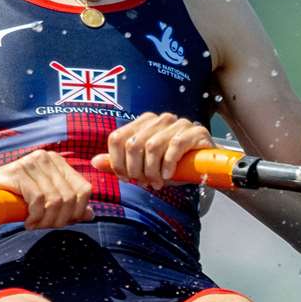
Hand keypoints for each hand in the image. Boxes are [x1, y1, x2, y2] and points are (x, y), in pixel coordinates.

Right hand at [0, 150, 93, 228]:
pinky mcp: (19, 171)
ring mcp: (32, 162)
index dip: (78, 211)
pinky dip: (35, 216)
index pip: (84, 189)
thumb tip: (91, 214)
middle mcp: (47, 158)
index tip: (61, 223)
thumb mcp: (44, 202)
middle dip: (60, 219)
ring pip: (55, 200)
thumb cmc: (12, 198)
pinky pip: (38, 200)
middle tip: (44, 227)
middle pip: (71, 196)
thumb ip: (67, 206)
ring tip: (35, 225)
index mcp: (58, 162)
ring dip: (46, 220)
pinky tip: (27, 221)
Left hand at [90, 112, 212, 189]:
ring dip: (152, 170)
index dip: (117, 162)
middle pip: (133, 144)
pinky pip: (175, 146)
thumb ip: (120, 163)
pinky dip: (168, 165)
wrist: (206, 168)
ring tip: (157, 181)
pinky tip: (169, 175)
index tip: (127, 178)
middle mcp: (159, 119)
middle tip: (144, 182)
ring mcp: (179, 123)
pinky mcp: (195, 132)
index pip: (117, 138)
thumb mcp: (143, 166)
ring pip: (152, 146)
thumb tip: (94, 162)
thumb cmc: (173, 165)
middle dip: (135, 169)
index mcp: (143, 122)